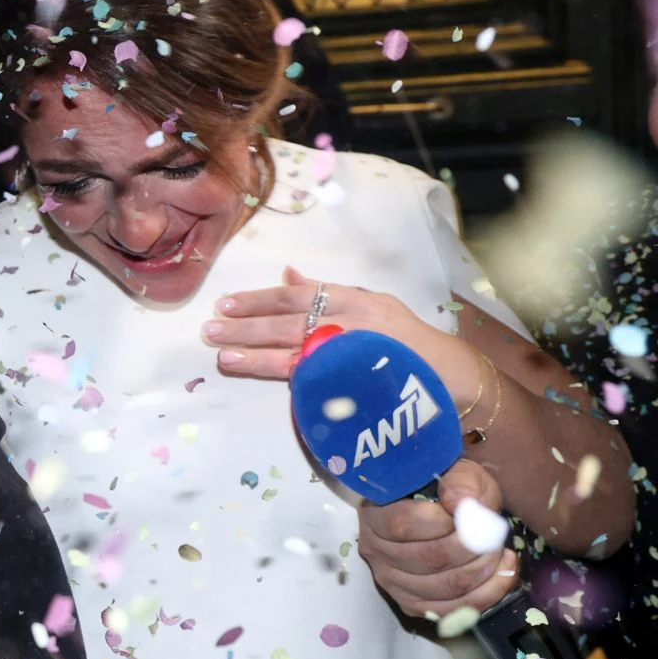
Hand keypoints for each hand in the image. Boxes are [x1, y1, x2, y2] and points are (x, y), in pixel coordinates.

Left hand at [205, 266, 481, 403]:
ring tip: (221, 356)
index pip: (296, 295)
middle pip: (288, 322)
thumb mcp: (372, 304)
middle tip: (209, 329)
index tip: (225, 304)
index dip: (257, 299)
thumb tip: (287, 275)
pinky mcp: (357, 383)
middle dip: (245, 326)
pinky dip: (283, 379)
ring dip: (253, 355)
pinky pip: (313, 381)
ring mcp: (354, 355)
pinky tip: (259, 378)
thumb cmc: (404, 339)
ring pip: (294, 352)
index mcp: (353, 300)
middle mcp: (352, 323)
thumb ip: (327, 291)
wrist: (450, 375)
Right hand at [357, 459, 517, 618]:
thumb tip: (460, 504)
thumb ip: (460, 482)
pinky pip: (454, 610)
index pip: (402, 524)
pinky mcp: (413, 604)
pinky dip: (488, 593)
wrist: (448, 514)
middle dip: (473, 548)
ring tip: (500, 551)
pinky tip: (502, 572)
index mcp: (375, 514)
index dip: (443, 522)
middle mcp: (375, 551)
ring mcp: (391, 582)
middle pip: (428, 559)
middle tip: (495, 533)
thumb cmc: (449, 492)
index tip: (470, 513)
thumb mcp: (459, 473)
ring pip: (444, 587)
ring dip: (484, 570)